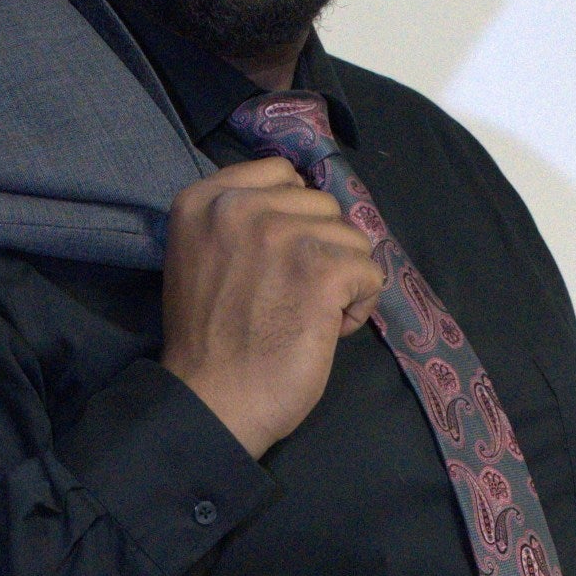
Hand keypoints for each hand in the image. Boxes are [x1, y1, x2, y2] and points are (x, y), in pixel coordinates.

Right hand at [159, 158, 384, 458]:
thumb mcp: (206, 255)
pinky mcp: (321, 269)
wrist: (211, 402)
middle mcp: (240, 206)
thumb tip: (313, 208)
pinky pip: (370, 273)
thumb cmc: (211, 339)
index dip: (294, 217)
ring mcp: (282, 234)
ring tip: (305, 316)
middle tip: (288, 296)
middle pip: (322, 204)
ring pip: (352, 238)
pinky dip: (358, 307)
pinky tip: (325, 329)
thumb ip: (245, 221)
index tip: (276, 260)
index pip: (282, 173)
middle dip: (319, 249)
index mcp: (205, 199)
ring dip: (341, 279)